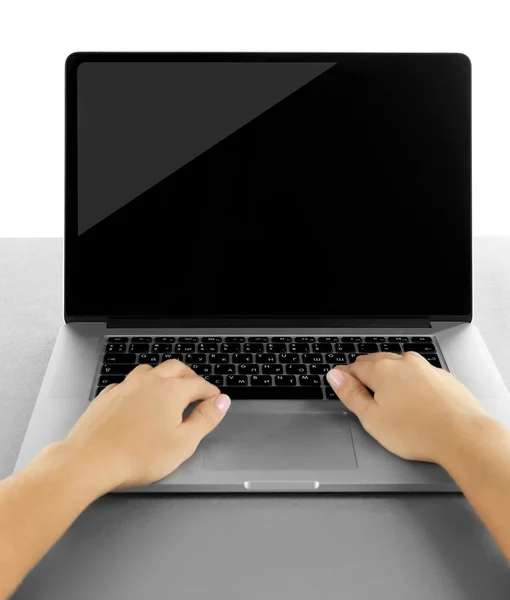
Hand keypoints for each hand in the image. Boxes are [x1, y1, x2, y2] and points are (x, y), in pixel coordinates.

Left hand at [63, 360, 230, 490]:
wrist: (90, 460)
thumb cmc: (137, 455)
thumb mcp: (184, 443)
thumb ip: (205, 419)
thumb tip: (221, 402)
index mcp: (172, 390)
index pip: (199, 385)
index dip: (211, 393)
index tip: (216, 401)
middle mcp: (150, 382)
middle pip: (176, 369)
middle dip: (190, 377)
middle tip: (197, 390)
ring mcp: (126, 386)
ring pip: (151, 371)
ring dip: (164, 376)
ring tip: (169, 389)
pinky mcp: (108, 396)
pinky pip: (128, 383)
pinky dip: (139, 387)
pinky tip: (138, 399)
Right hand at [326, 352, 486, 463]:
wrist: (462, 435)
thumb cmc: (417, 432)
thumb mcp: (372, 418)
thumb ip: (351, 394)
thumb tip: (335, 376)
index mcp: (382, 371)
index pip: (353, 368)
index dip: (343, 376)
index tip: (339, 381)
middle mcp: (403, 363)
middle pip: (375, 361)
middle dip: (364, 371)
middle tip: (357, 384)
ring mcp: (425, 368)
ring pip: (398, 363)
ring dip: (387, 372)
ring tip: (383, 388)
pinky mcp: (442, 377)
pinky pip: (418, 372)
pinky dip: (409, 379)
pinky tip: (411, 393)